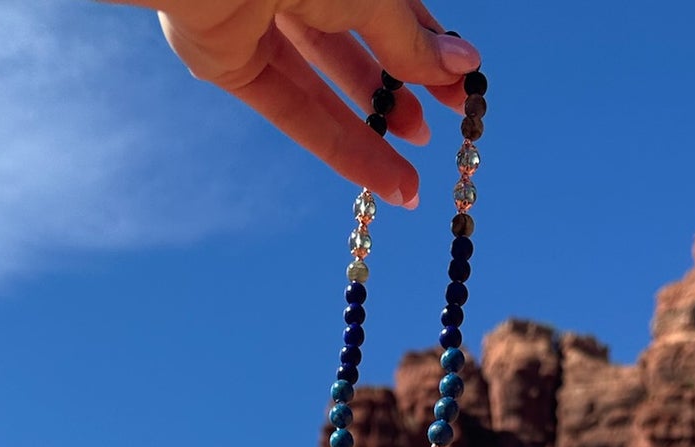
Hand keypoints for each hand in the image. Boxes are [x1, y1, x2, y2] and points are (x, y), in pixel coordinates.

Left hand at [136, 1, 480, 205]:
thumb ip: (409, 40)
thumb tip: (464, 68)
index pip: (390, 6)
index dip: (427, 46)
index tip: (462, 87)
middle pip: (355, 46)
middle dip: (400, 89)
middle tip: (438, 127)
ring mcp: (258, 23)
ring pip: (324, 88)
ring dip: (373, 133)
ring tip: (415, 179)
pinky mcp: (230, 64)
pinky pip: (293, 114)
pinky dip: (340, 151)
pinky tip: (385, 181)